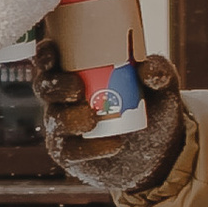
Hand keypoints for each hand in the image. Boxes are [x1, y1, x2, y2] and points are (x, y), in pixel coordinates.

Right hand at [36, 46, 185, 198]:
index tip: (53, 52)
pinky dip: (91, 148)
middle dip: (56, 86)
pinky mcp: (71, 154)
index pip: (52, 61)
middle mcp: (65, 99)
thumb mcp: (162, 88)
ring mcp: (65, 128)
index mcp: (78, 72)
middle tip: (78, 89)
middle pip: (45, 88)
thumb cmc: (152, 109)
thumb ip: (159, 72)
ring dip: (71, 118)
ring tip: (92, 119)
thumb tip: (147, 68)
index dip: (45, 55)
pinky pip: (70, 151)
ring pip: (54, 120)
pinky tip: (114, 144)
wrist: (158, 152)